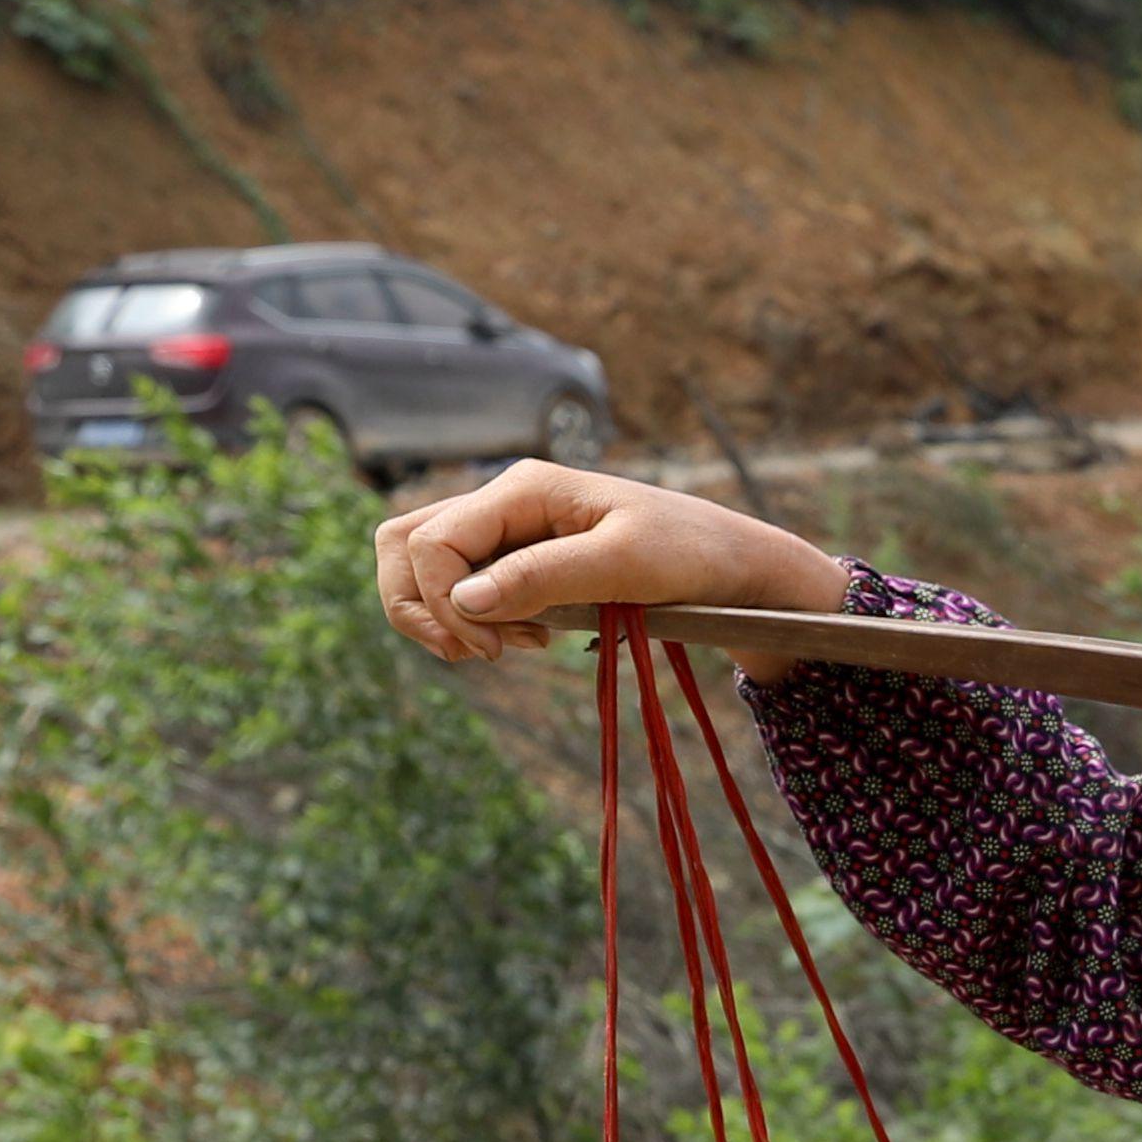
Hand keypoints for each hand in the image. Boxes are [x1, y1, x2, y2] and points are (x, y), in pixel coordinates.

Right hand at [367, 463, 847, 665]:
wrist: (736, 568)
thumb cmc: (692, 556)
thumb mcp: (626, 565)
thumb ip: (545, 577)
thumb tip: (467, 597)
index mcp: (523, 488)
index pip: (431, 542)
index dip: (444, 602)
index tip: (495, 650)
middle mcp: (507, 502)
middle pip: (404, 544)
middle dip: (419, 605)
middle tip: (478, 653)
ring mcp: (511, 530)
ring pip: (424, 564)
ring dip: (443, 614)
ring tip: (501, 649)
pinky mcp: (524, 561)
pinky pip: (466, 585)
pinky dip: (476, 619)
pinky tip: (526, 640)